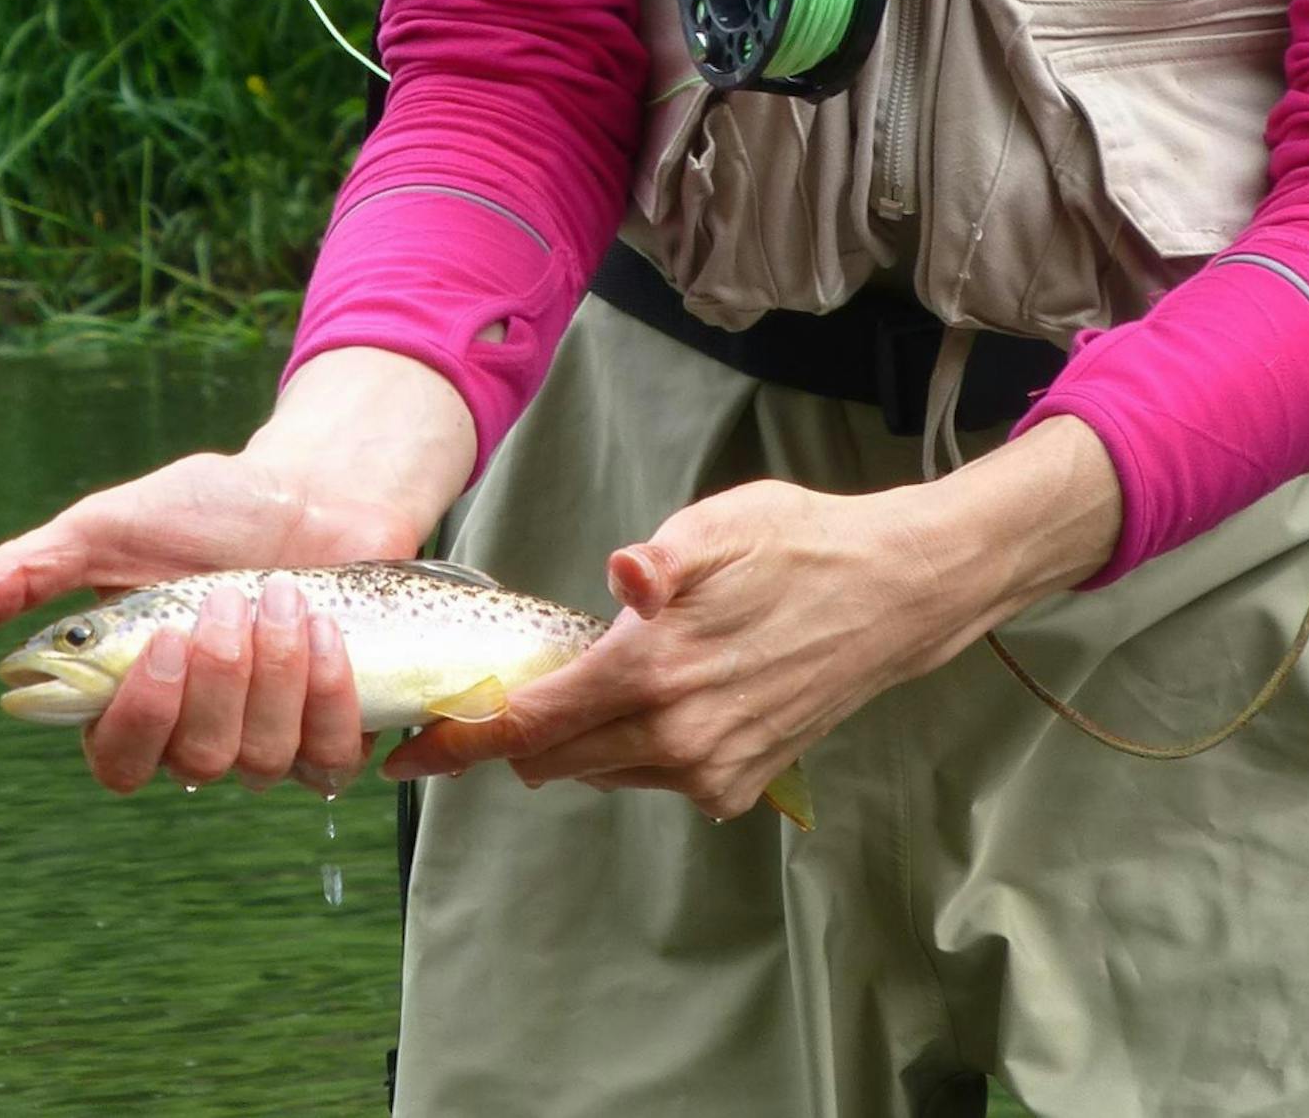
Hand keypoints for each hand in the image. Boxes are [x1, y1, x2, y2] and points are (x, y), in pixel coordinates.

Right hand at [0, 345, 476, 799]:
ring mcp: (267, 737)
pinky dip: (328, 693)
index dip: (138, 720)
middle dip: (219, 676)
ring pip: (260, 761)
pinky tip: (321, 630)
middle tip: (228, 599)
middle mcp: (197, 732)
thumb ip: (25, 573)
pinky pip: (327, 757)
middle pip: (193, 763)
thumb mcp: (109, 526)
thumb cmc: (208, 506)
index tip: (164, 643)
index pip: (115, 763)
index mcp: (134, 700)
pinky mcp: (331, 726)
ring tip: (279, 594)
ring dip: (274, 670)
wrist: (314, 485)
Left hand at [381, 415, 1121, 819]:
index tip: (415, 753)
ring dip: (580, 738)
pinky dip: (635, 748)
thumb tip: (624, 575)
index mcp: (655, 669)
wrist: (892, 596)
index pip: (534, 720)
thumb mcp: (722, 526)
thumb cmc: (800, 544)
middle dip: (518, 735)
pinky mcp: (740, 784)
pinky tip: (657, 697)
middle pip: (557, 757)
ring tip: (588, 682)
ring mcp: (710, 770)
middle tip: (490, 707)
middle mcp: (676, 736)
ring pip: (603, 769)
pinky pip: (655, 777)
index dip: (468, 735)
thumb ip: (662, 561)